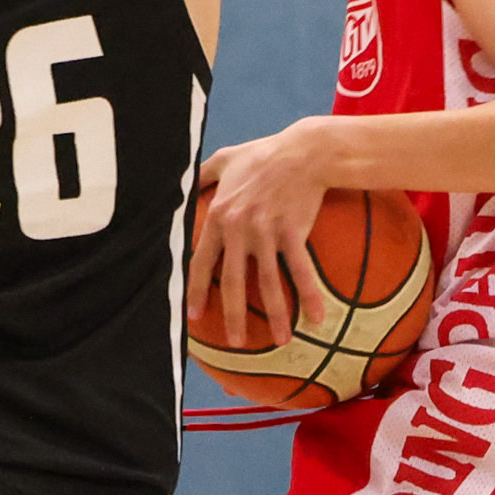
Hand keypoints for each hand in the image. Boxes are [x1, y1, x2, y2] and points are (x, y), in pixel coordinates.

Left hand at [186, 123, 337, 349]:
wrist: (304, 151)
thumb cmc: (263, 154)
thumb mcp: (224, 159)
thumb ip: (199, 175)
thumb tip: (177, 183)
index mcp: (218, 216)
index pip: (200, 261)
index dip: (197, 290)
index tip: (194, 316)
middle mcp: (239, 229)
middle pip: (234, 281)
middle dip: (234, 315)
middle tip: (236, 342)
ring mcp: (267, 232)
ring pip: (270, 282)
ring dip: (276, 314)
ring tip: (280, 341)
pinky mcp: (295, 232)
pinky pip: (302, 270)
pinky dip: (309, 295)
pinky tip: (316, 318)